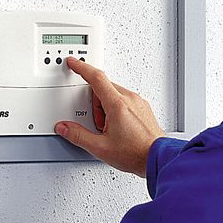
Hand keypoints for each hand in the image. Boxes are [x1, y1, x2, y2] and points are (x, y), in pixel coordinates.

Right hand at [55, 57, 163, 176]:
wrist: (158, 159)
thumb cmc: (135, 153)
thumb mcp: (100, 147)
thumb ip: (78, 135)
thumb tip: (64, 128)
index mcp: (117, 104)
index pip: (96, 78)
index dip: (82, 68)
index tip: (73, 62)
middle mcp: (130, 99)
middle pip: (103, 88)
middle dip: (94, 103)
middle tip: (97, 123)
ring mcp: (138, 103)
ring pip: (114, 94)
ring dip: (105, 108)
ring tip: (109, 129)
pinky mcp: (143, 109)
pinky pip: (124, 101)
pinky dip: (116, 110)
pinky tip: (118, 128)